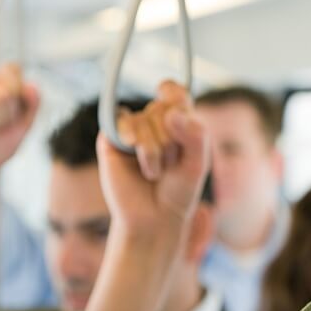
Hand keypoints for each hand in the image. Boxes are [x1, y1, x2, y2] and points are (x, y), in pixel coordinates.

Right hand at [97, 81, 208, 240]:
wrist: (154, 218)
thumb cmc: (179, 190)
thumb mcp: (198, 162)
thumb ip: (195, 135)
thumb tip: (172, 114)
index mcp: (176, 122)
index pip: (175, 92)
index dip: (175, 94)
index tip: (178, 109)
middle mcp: (153, 122)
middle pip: (164, 106)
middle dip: (172, 139)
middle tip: (171, 163)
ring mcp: (132, 129)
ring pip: (145, 116)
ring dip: (155, 149)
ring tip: (154, 171)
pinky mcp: (112, 140)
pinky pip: (122, 120)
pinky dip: (133, 136)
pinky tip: (133, 149)